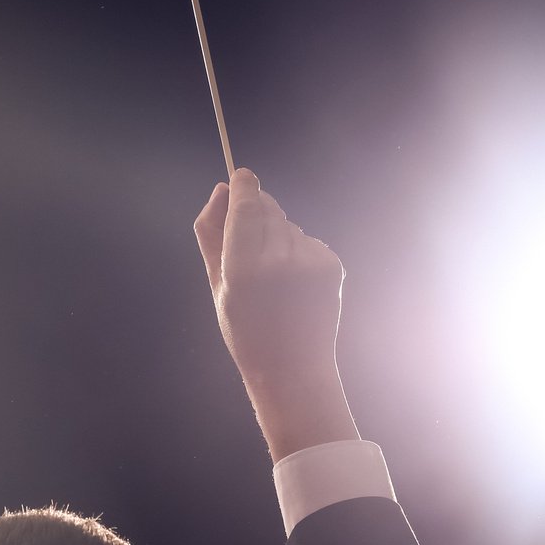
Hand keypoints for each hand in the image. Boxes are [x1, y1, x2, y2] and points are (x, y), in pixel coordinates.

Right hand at [193, 170, 357, 460]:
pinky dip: (300, 253)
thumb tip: (220, 189)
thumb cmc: (246, 330)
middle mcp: (278, 260)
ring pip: (288, 225)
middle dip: (258, 214)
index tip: (241, 175)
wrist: (292, 369)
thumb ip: (212, 235)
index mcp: (243, 268)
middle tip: (251, 245)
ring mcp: (309, 262)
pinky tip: (295, 285)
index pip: (245, 207)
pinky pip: (309, 242)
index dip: (243, 186)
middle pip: (267, 209)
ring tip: (275, 278)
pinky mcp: (332, 264)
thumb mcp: (216, 286)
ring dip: (279, 238)